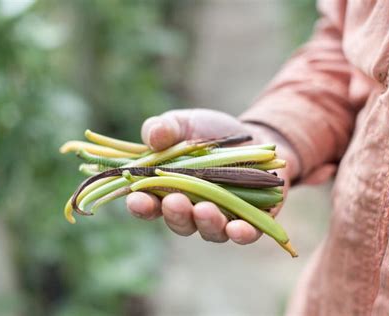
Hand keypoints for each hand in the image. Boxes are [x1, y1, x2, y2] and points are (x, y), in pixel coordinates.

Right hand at [126, 109, 299, 243]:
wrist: (252, 137)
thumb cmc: (209, 133)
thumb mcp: (183, 123)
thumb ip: (164, 128)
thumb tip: (153, 136)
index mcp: (167, 190)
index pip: (148, 204)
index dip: (140, 205)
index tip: (136, 199)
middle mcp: (190, 210)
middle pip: (178, 221)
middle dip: (175, 213)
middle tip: (174, 201)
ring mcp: (220, 218)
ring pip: (209, 230)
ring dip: (205, 222)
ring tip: (204, 209)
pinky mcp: (250, 221)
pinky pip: (245, 234)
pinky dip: (241, 234)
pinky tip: (238, 228)